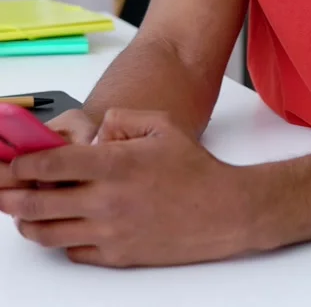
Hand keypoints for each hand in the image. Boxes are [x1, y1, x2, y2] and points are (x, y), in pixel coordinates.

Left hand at [0, 109, 251, 267]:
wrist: (223, 210)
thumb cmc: (194, 167)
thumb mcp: (160, 125)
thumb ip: (121, 119)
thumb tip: (95, 131)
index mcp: (115, 164)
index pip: (52, 164)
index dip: (24, 163)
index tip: (12, 162)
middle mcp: (107, 201)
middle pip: (39, 202)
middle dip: (10, 196)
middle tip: (1, 190)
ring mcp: (110, 232)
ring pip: (49, 233)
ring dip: (27, 222)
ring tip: (20, 212)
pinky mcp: (117, 256)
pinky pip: (73, 251)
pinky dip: (60, 239)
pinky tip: (60, 227)